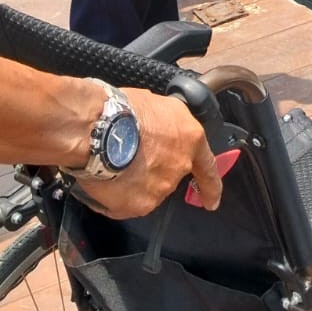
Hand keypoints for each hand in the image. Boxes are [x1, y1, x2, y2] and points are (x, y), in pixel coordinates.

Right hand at [72, 88, 221, 218]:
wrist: (99, 129)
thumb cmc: (125, 109)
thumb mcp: (158, 105)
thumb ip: (167, 124)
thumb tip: (158, 131)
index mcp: (190, 139)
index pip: (208, 167)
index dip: (211, 187)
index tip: (212, 201)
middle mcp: (180, 166)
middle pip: (168, 176)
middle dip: (152, 170)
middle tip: (127, 156)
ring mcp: (161, 188)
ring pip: (147, 190)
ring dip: (133, 182)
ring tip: (111, 164)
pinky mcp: (140, 205)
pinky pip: (126, 204)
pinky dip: (115, 197)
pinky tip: (104, 180)